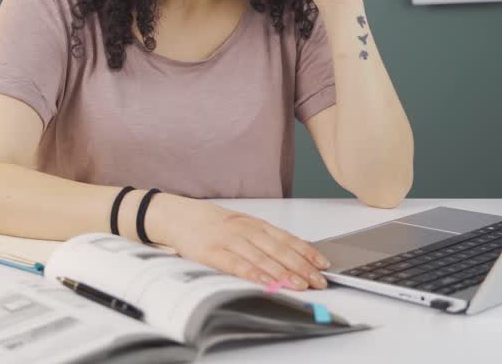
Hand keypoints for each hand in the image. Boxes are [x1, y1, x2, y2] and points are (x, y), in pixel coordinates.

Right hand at [154, 197, 330, 290]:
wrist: (178, 216)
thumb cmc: (212, 224)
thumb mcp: (241, 226)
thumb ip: (264, 238)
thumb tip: (295, 252)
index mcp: (254, 223)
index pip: (286, 238)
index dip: (306, 252)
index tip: (323, 264)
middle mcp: (245, 229)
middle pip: (278, 249)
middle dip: (301, 266)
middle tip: (318, 280)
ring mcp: (228, 240)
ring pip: (261, 257)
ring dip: (282, 272)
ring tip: (299, 285)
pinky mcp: (212, 252)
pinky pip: (235, 264)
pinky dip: (252, 273)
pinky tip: (265, 281)